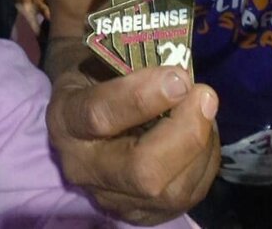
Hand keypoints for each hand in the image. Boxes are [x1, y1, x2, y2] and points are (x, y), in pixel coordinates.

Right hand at [47, 67, 219, 224]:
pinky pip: (187, 197)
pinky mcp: (141, 214)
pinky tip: (204, 132)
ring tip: (205, 108)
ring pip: (171, 191)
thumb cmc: (95, 74)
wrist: (82, 111)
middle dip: (185, 134)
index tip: (179, 76)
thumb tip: (180, 68)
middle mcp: (83, 167)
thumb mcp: (98, 58)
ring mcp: (113, 198)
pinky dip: (205, 162)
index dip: (142, 97)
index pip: (100, 116)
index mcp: (66, 120)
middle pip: (142, 170)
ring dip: (202, 147)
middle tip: (205, 96)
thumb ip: (132, 60)